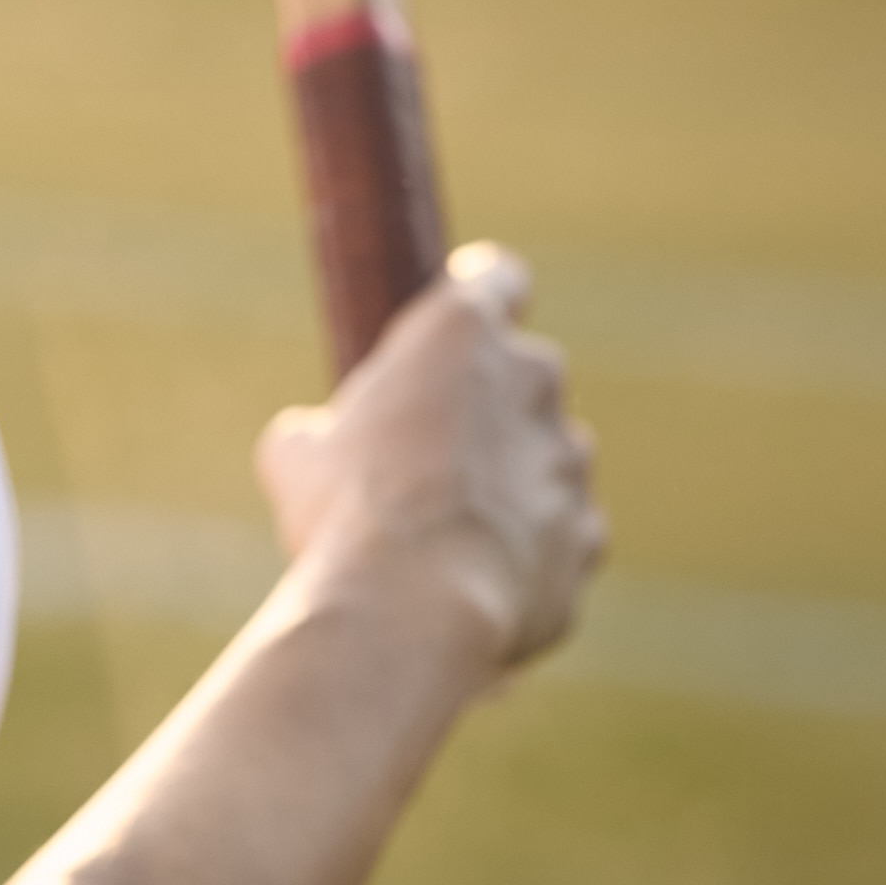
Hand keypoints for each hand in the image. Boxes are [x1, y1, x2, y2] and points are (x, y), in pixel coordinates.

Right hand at [254, 242, 604, 670]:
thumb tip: (309, 444)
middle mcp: (534, 379)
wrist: (413, 606)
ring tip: (441, 543)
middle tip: (423, 460)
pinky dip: (527, 555)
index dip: (480, 298)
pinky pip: (558, 537)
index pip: (496, 278)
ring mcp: (571, 460)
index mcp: (462, 331)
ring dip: (507, 486)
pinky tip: (472, 587)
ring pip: (545, 461)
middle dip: (484, 411)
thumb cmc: (349, 514)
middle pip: (523, 376)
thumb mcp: (298, 456)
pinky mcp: (587, 535)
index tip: (455, 336)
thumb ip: (321, 431)